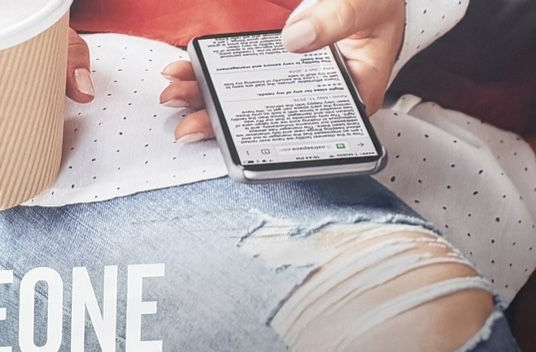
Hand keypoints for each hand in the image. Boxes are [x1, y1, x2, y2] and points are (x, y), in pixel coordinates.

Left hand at [161, 0, 406, 143]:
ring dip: (206, 101)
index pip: (309, 130)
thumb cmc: (375, 1)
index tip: (236, 137)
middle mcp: (318, 98)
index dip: (269, 140)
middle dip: (222, 125)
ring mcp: (292, 84)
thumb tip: (296, 39)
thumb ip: (336, 18)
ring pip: (244, 102)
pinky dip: (210, 75)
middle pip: (265, 122)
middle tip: (188, 126)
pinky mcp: (274, 68)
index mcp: (352, 96)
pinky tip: (185, 71)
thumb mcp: (365, 4)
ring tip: (175, 96)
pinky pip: (238, 77)